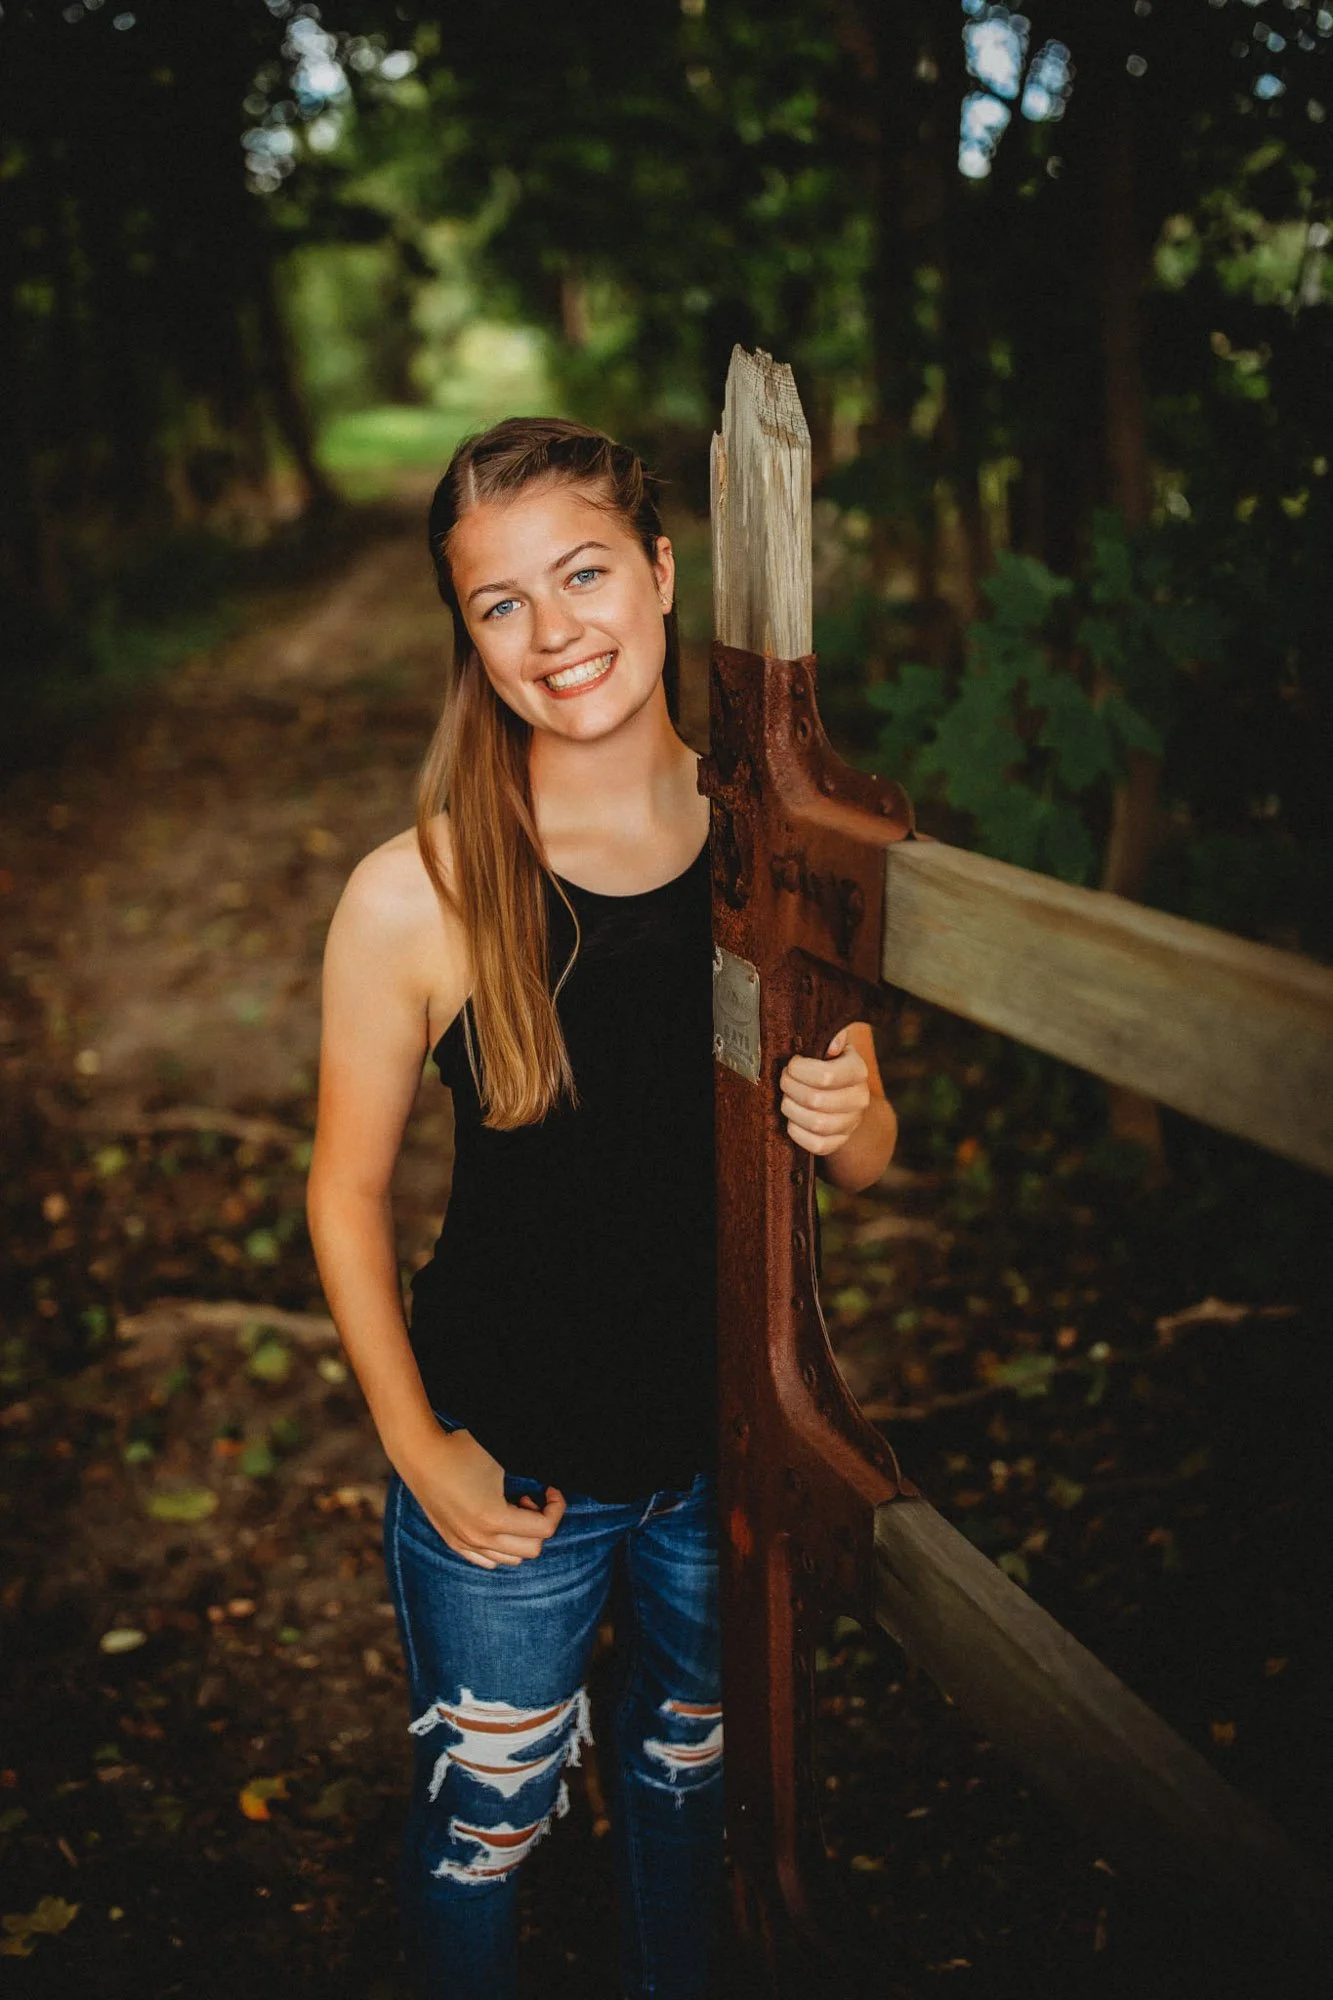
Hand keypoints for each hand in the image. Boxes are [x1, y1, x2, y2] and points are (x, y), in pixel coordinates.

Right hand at [403, 1427, 565, 1569]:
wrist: (420, 1454)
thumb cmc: (461, 1451)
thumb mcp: (502, 1462)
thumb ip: (528, 1481)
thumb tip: (549, 1490)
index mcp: (494, 1520)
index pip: (544, 1530)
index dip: (556, 1507)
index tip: (550, 1489)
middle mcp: (479, 1539)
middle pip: (532, 1549)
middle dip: (540, 1523)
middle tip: (530, 1498)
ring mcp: (464, 1544)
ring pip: (511, 1559)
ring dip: (521, 1537)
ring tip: (513, 1509)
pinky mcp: (453, 1542)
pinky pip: (487, 1560)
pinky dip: (502, 1547)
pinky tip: (497, 1523)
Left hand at [779, 1027, 870, 1157]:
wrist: (844, 1097)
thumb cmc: (828, 1063)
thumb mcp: (832, 1044)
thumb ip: (833, 1036)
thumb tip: (833, 1045)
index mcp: (857, 1070)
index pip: (826, 1076)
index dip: (800, 1071)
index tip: (791, 1065)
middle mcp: (859, 1098)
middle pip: (816, 1100)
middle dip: (791, 1089)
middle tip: (784, 1081)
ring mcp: (851, 1123)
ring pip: (815, 1123)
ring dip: (792, 1110)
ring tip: (787, 1099)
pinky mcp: (839, 1142)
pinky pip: (816, 1145)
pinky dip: (797, 1132)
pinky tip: (792, 1119)